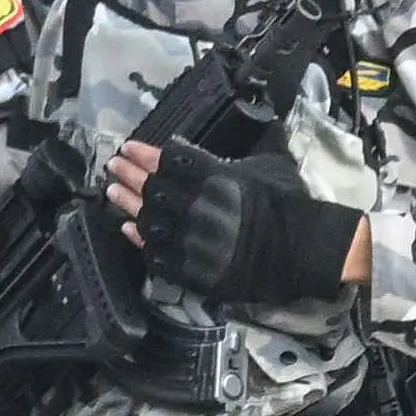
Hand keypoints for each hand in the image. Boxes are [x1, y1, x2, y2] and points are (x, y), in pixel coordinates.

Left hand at [125, 138, 361, 307]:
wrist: (302, 251)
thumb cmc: (288, 204)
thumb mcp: (266, 166)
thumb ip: (234, 159)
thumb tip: (217, 152)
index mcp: (214, 179)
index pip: (168, 162)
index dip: (146, 154)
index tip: (129, 147)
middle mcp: (195, 207)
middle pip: (151, 188)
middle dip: (129, 174)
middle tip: (113, 164)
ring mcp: (190, 240)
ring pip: (147, 219)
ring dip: (127, 203)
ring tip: (112, 191)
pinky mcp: (190, 268)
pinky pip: (156, 253)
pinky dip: (139, 239)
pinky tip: (127, 228)